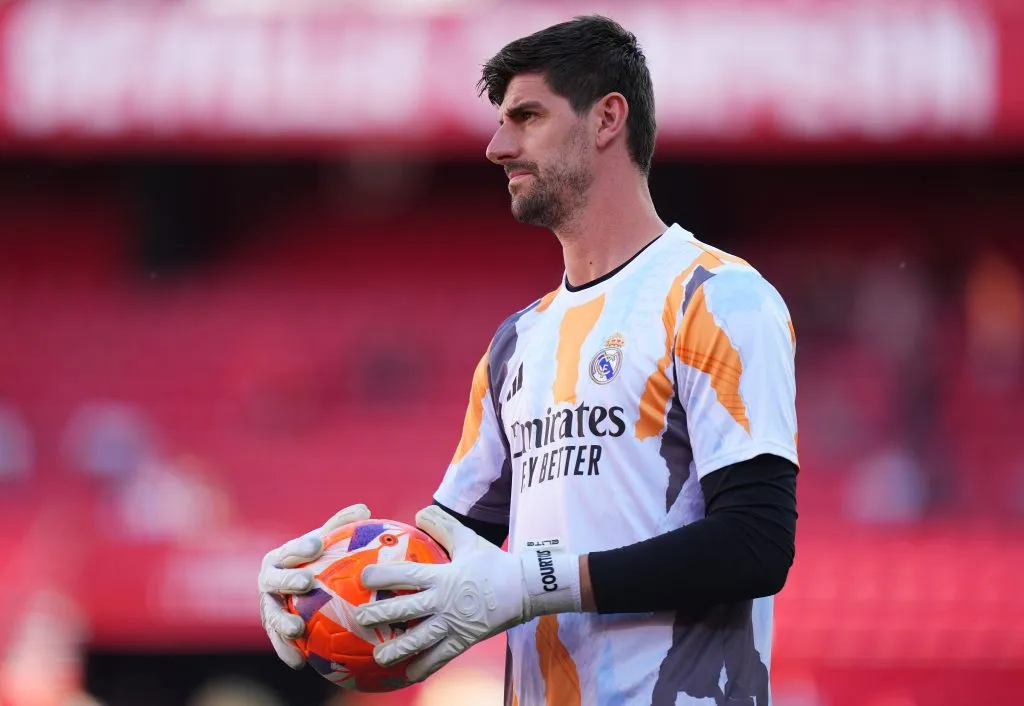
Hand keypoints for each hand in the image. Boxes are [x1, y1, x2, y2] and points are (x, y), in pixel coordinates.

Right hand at [258, 503, 371, 668]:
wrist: (298, 586)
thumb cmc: (318, 560)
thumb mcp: (328, 542)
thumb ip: (342, 526)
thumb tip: (364, 509)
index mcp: (281, 556)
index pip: (290, 549)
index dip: (301, 547)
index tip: (317, 545)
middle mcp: (268, 579)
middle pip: (274, 580)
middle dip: (288, 580)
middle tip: (306, 582)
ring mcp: (267, 604)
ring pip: (271, 614)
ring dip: (282, 623)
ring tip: (298, 630)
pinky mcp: (271, 627)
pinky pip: (277, 640)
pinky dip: (285, 652)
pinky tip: (300, 663)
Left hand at [354, 505, 581, 681]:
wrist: (524, 588)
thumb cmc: (494, 563)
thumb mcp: (468, 539)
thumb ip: (443, 526)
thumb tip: (420, 512)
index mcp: (442, 576)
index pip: (406, 575)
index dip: (382, 576)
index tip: (363, 578)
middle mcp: (443, 601)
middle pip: (405, 610)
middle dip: (379, 615)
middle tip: (359, 619)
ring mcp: (453, 624)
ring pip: (419, 640)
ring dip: (396, 649)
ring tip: (378, 656)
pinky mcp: (464, 641)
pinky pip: (441, 658)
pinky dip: (425, 667)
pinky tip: (409, 675)